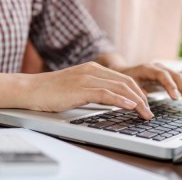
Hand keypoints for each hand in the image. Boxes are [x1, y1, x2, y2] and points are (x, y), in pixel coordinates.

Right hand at [20, 62, 152, 119]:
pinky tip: (131, 106)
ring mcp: (87, 78)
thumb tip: (113, 100)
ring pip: (119, 88)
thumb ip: (96, 89)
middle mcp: (93, 70)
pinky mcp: (80, 89)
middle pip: (126, 82)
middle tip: (149, 111)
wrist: (31, 89)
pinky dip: (121, 100)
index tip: (145, 103)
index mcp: (95, 69)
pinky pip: (106, 94)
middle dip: (142, 98)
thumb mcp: (79, 86)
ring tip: (145, 113)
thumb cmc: (54, 90)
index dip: (138, 91)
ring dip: (136, 102)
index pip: (124, 79)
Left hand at [117, 63, 181, 107]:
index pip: (163, 75)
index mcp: (148, 69)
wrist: (125, 71)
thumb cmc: (126, 80)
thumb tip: (146, 112)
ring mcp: (166, 69)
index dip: (170, 86)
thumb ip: (137, 97)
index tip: (175, 98)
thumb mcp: (129, 87)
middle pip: (176, 75)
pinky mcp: (170, 73)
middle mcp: (159, 67)